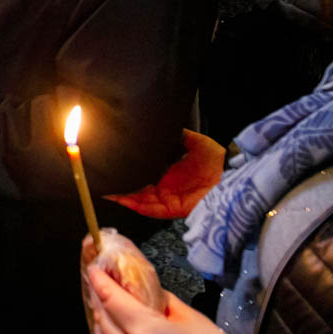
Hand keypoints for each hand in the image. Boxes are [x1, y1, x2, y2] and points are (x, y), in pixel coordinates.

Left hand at [87, 270, 257, 333]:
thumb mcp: (192, 318)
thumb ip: (162, 303)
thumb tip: (143, 293)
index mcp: (147, 331)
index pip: (112, 300)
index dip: (100, 283)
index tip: (94, 271)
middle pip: (103, 323)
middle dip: (102, 304)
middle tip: (103, 292)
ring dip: (104, 332)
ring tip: (109, 320)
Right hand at [105, 130, 226, 219]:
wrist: (231, 175)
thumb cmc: (216, 160)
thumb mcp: (194, 142)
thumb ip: (179, 135)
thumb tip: (163, 124)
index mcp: (169, 173)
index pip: (144, 174)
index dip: (129, 171)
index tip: (113, 164)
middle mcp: (165, 188)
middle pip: (136, 190)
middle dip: (119, 186)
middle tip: (101, 179)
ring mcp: (168, 200)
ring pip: (139, 200)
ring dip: (122, 196)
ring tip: (105, 189)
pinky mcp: (172, 209)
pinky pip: (149, 209)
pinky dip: (135, 204)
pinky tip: (121, 198)